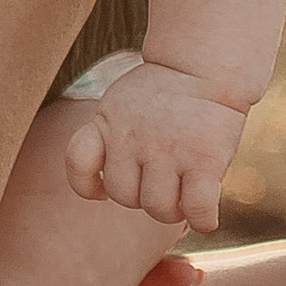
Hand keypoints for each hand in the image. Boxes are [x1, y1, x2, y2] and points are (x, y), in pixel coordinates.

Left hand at [64, 66, 247, 228]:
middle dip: (143, 198)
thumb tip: (101, 189)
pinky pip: (197, 208)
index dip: (88, 186)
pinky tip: (205, 218)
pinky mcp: (205, 159)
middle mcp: (134, 137)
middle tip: (163, 184)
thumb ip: (107, 135)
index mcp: (108, 121)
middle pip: (125, 196)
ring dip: (172, 211)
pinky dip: (202, 220)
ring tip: (185, 195)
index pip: (79, 163)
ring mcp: (169, 149)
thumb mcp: (121, 102)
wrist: (207, 64)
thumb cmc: (164, 92)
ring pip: (158, 208)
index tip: (103, 190)